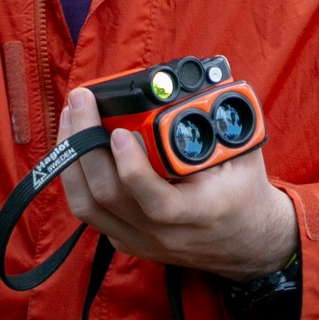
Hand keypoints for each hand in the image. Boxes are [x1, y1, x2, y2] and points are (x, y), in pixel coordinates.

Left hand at [56, 87, 297, 281]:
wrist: (247, 243)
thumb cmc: (244, 191)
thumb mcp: (244, 154)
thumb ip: (226, 119)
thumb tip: (207, 76)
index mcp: (200, 212)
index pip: (157, 202)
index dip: (133, 169)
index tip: (120, 132)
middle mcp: (165, 233)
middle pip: (108, 197)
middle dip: (85, 145)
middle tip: (81, 101)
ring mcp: (141, 241)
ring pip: (88, 206)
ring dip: (71, 158)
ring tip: (71, 116)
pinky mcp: (126, 241)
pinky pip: (88, 212)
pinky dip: (75, 176)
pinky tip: (75, 143)